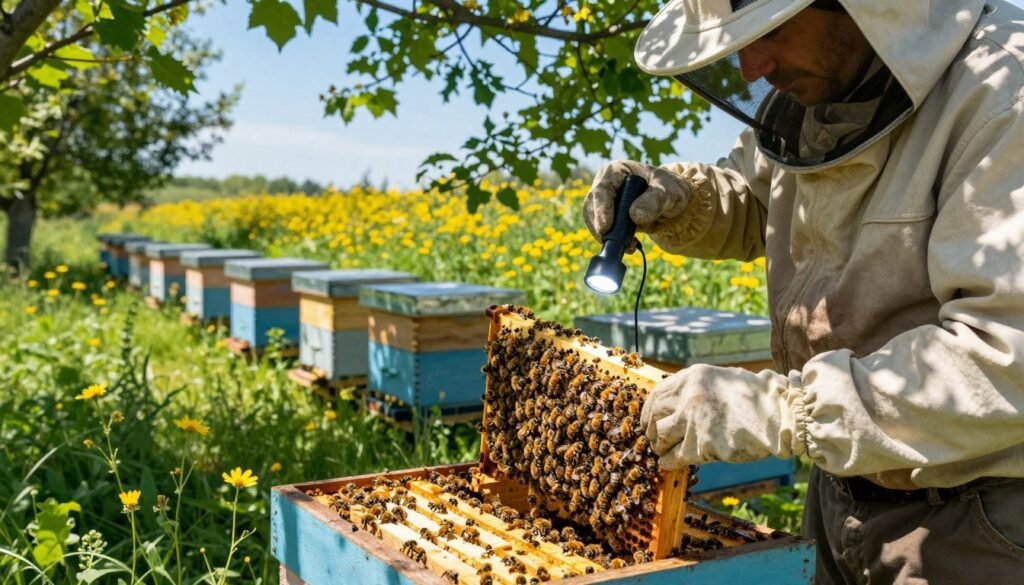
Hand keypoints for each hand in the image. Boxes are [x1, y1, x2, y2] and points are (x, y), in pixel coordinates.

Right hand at [583, 160, 691, 241]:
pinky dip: (613, 240)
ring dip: (607, 237)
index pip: (602, 191)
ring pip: (593, 221)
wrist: (671, 202)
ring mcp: (602, 201)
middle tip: (619, 243)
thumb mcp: (669, 192)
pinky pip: (601, 231)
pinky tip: (630, 245)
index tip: (605, 228)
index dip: (601, 210)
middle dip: (602, 227)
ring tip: (630, 245)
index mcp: (616, 171)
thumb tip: (634, 215)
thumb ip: (655, 200)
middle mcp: (604, 184)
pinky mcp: (605, 217)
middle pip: (591, 207)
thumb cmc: (670, 190)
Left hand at [639, 364, 800, 469]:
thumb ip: (697, 388)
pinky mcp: (702, 445)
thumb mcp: (721, 380)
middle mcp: (689, 396)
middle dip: (651, 430)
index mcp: (693, 377)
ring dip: (660, 446)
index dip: (648, 410)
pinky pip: (674, 456)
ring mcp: (694, 420)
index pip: (657, 394)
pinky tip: (669, 463)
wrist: (779, 416)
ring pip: (661, 436)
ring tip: (663, 451)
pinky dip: (668, 462)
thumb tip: (675, 402)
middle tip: (654, 440)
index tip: (647, 421)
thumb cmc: (756, 399)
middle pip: (655, 415)